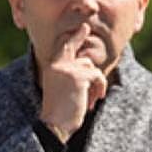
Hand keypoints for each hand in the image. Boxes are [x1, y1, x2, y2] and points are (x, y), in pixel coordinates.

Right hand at [39, 23, 107, 140]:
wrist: (55, 124)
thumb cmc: (61, 109)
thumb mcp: (64, 86)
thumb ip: (72, 72)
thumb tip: (86, 61)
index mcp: (52, 66)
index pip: (63, 46)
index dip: (73, 37)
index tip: (82, 27)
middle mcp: (57, 64)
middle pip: (75, 48)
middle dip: (81, 38)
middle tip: (87, 29)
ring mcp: (67, 68)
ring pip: (92, 67)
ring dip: (96, 84)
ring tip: (89, 100)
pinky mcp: (78, 76)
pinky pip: (98, 76)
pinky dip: (100, 88)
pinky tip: (93, 100)